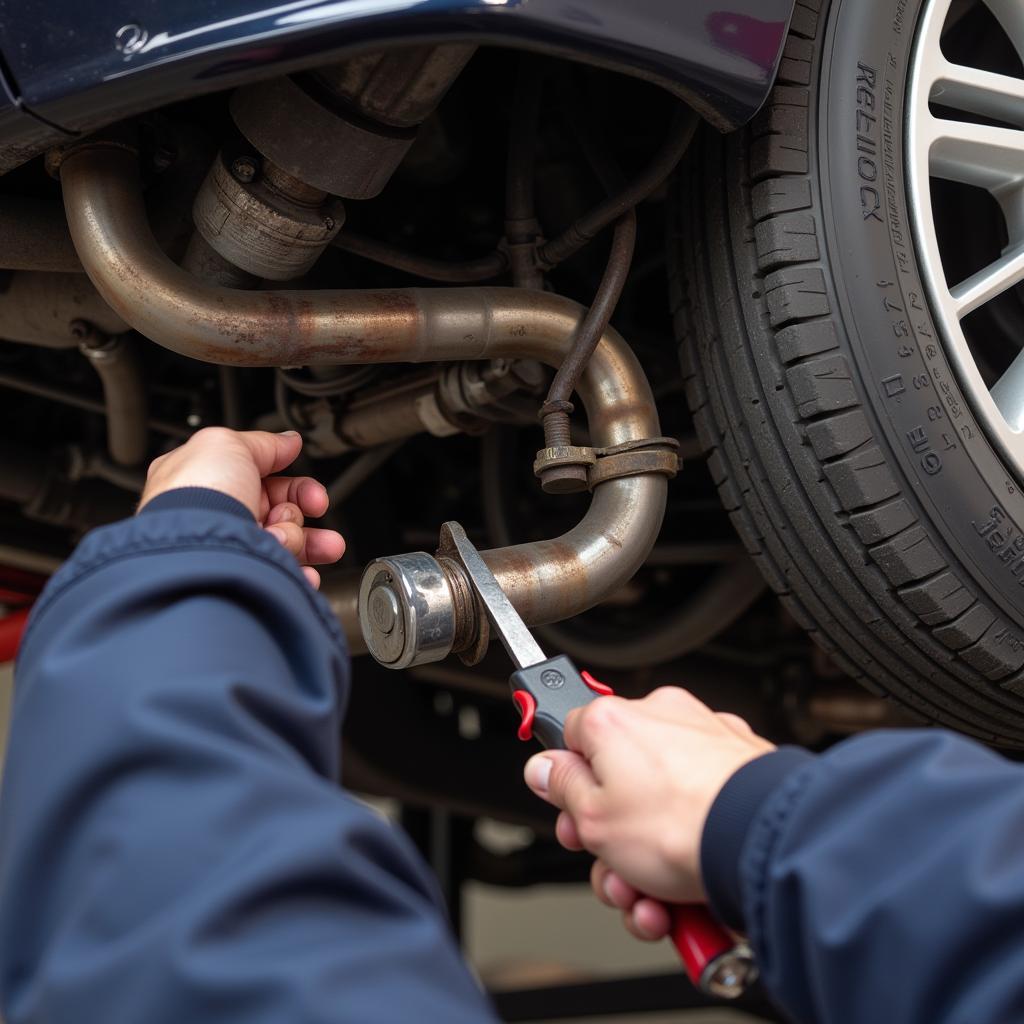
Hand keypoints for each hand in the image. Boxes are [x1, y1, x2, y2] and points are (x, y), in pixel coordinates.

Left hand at [138, 428, 344, 588]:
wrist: (198, 550)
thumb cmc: (198, 496)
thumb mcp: (228, 444)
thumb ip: (263, 443)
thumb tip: (289, 441)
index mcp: (209, 483)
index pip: (262, 477)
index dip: (290, 479)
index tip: (309, 485)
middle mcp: (220, 516)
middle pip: (280, 508)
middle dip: (306, 506)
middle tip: (315, 505)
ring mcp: (233, 548)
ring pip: (288, 540)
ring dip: (306, 540)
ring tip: (308, 542)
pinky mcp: (247, 575)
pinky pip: (285, 573)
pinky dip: (301, 571)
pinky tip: (304, 570)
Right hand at [523, 687, 773, 940]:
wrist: (764, 845)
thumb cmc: (683, 825)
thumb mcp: (593, 819)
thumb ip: (561, 788)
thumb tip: (543, 768)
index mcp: (618, 721)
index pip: (572, 739)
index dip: (565, 786)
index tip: (569, 817)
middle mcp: (664, 719)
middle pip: (617, 785)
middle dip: (609, 844)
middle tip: (612, 873)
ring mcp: (707, 744)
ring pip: (659, 808)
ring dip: (645, 866)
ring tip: (651, 904)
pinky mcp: (743, 771)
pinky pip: (700, 811)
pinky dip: (689, 854)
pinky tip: (683, 899)